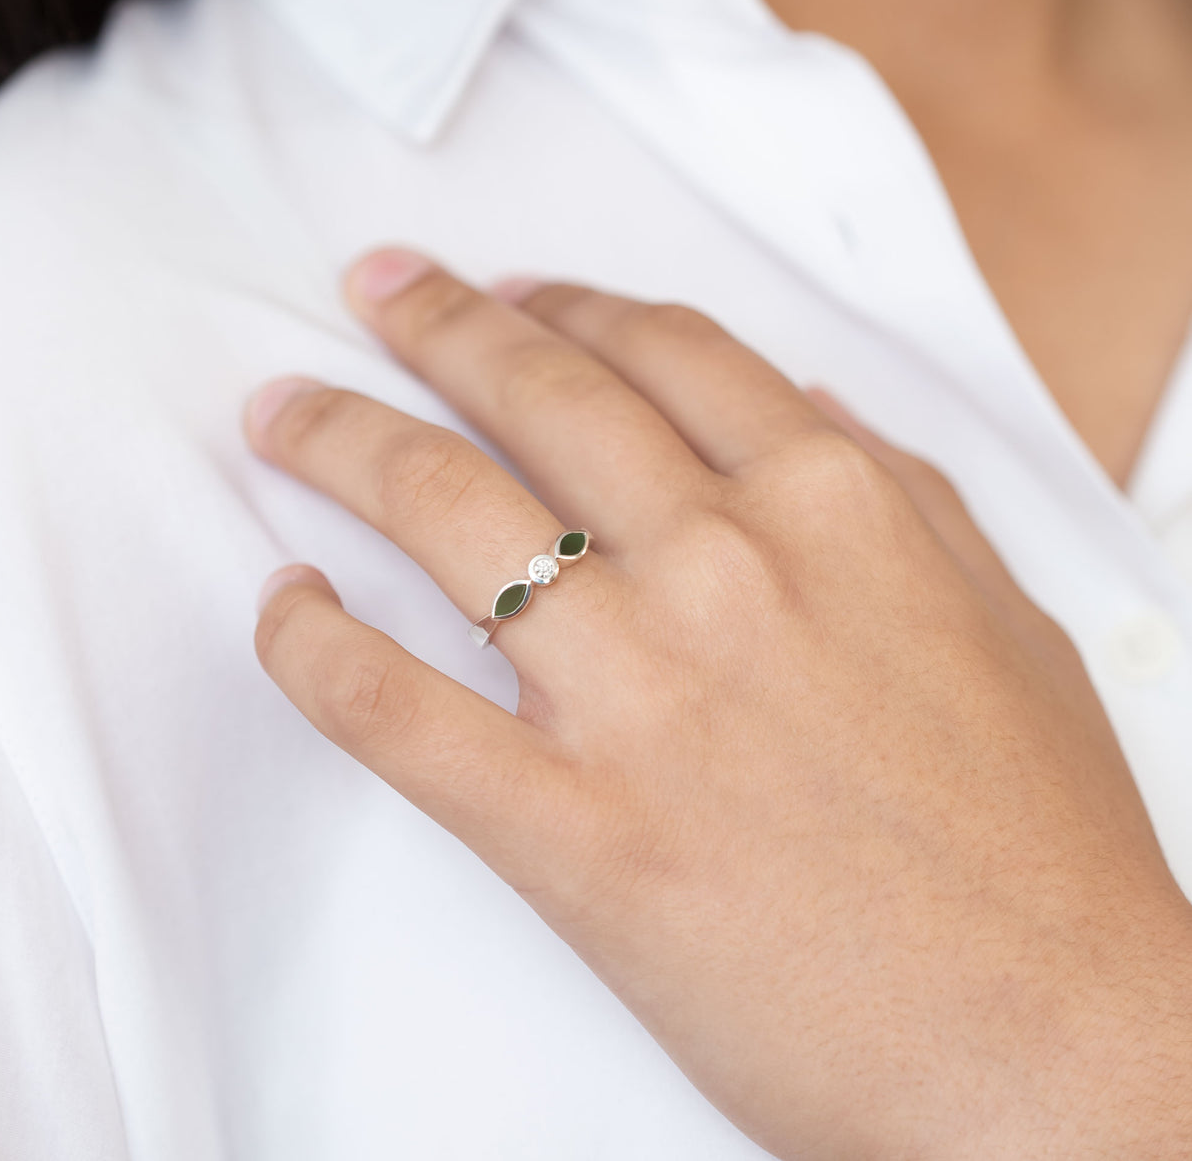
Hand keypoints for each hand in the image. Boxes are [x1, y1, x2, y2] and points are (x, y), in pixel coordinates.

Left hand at [244, 248, 1191, 1159]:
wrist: (1055, 1046)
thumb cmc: (1042, 844)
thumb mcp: (1006, 622)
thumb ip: (905, 495)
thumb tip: (805, 403)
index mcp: (837, 506)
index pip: (664, 352)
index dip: (568, 306)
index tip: (505, 296)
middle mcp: (726, 568)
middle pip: (536, 397)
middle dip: (434, 326)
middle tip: (372, 289)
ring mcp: (639, 695)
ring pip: (442, 514)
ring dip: (340, 441)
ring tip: (282, 415)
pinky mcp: (572, 830)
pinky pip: (395, 713)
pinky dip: (314, 650)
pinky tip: (283, 604)